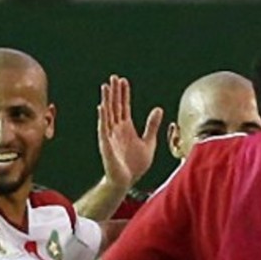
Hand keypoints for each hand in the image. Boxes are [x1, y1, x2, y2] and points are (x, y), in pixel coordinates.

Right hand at [97, 75, 162, 189]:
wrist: (126, 182)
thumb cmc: (135, 165)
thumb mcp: (149, 141)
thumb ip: (152, 125)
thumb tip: (158, 109)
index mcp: (126, 128)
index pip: (124, 107)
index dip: (124, 94)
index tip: (123, 81)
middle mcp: (116, 129)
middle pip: (115, 106)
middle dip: (114, 92)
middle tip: (114, 77)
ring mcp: (110, 136)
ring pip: (107, 114)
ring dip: (107, 100)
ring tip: (106, 86)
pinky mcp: (106, 145)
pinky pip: (103, 129)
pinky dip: (103, 118)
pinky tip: (102, 107)